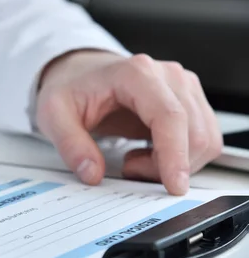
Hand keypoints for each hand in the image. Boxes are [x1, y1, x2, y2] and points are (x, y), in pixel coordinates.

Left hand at [35, 51, 221, 194]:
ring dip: (175, 163)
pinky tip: (150, 154)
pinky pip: (203, 140)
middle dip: (167, 165)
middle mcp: (168, 76)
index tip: (173, 185)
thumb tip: (91, 173)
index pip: (170, 116)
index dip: (175, 154)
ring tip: (136, 160)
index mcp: (136, 73)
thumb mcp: (53, 114)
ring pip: (205, 139)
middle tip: (129, 169)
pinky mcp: (190, 103)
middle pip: (194, 133)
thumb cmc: (71, 87)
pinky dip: (181, 158)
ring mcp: (183, 88)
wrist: (79, 73)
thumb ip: (70, 145)